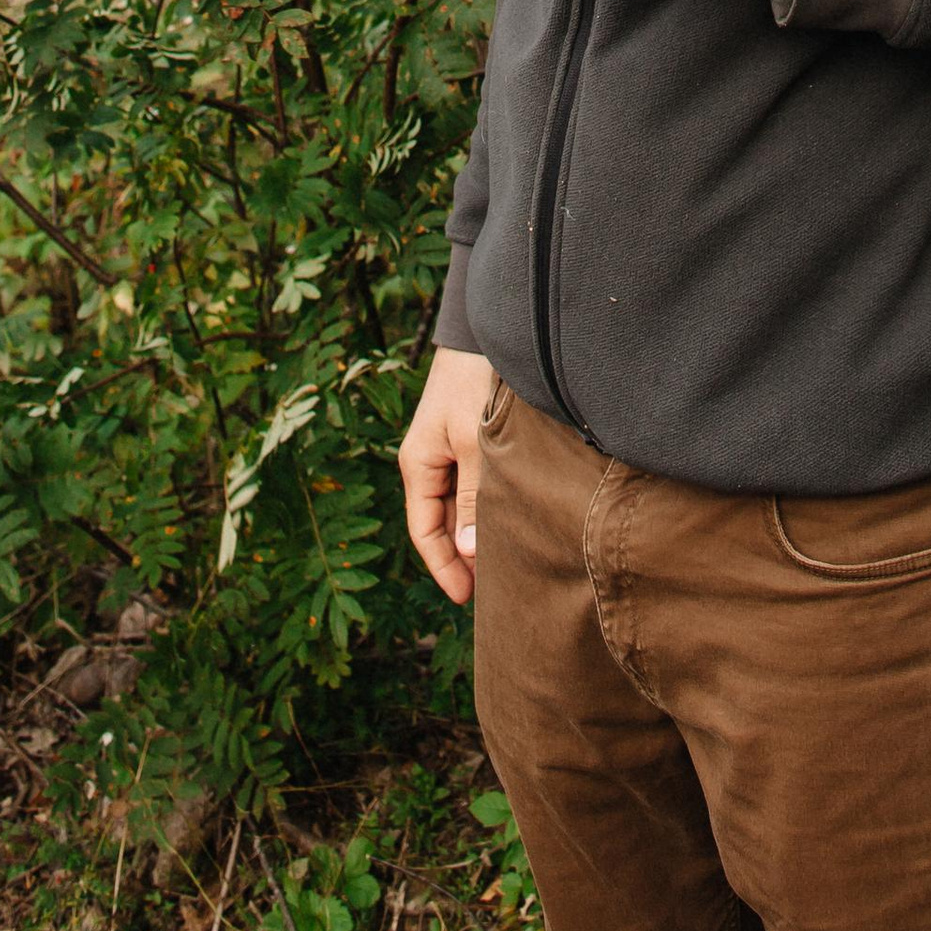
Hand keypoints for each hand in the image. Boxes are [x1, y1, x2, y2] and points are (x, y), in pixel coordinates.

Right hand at [398, 344, 492, 604]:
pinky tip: (512, 522)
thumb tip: (472, 551)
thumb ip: (475, 496)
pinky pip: (476, 486)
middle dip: (464, 557)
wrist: (487, 330)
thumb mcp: (474, 443)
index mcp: (418, 464)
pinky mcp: (471, 439)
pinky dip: (489, 507)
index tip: (466, 600)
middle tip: (495, 591)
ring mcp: (450, 450)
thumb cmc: (473, 382)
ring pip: (462, 505)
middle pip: (444, 523)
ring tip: (508, 564)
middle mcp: (431, 461)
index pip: (425, 531)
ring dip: (479, 532)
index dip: (444, 568)